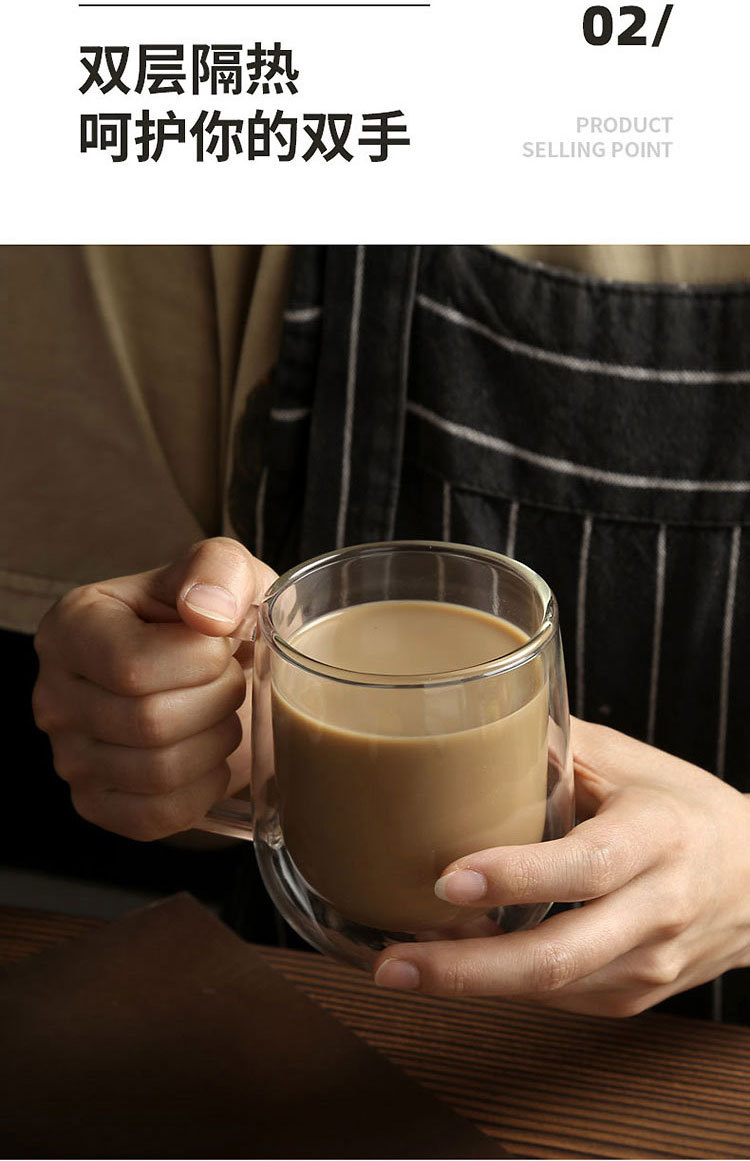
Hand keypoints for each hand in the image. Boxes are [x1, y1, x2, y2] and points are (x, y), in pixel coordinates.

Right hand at [33, 538, 275, 840]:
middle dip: (218, 701)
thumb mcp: (225, 573)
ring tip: (222, 712)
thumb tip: (208, 613)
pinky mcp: (97, 804)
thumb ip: (218, 570)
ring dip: (216, 742)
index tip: (224, 645)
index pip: (132, 666)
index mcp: (73, 626)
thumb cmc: (215, 620)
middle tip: (231, 679)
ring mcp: (70, 756)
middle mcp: (55, 694)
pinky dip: (204, 788)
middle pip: (149, 722)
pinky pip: (159, 816)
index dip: (201, 662)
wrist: (217, 672)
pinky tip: (210, 753)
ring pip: (159, 772)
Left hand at [373, 719, 749, 1015]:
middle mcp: (657, 912)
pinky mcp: (628, 999)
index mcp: (657, 838)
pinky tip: (451, 961)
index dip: (515, 877)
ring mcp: (646, 967)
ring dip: (467, 980)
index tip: (446, 879)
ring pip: (547, 989)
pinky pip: (553, 997)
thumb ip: (550, 749)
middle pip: (557, 959)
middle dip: (464, 970)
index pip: (585, 866)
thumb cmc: (679, 807)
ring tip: (396, 961)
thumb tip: (461, 735)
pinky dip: (497, 983)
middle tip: (391, 963)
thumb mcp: (626, 762)